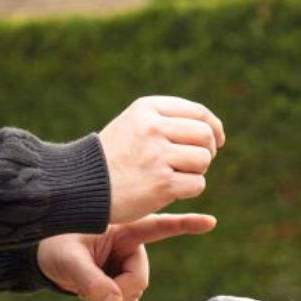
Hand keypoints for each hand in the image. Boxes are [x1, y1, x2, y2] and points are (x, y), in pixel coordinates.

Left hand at [37, 214, 216, 300]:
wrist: (42, 258)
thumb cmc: (53, 246)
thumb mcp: (67, 260)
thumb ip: (90, 281)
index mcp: (123, 228)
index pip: (160, 226)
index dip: (185, 224)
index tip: (211, 221)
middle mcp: (130, 246)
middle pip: (140, 279)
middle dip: (119, 291)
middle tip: (90, 292)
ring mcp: (127, 264)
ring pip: (135, 293)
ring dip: (112, 298)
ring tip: (86, 288)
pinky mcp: (120, 279)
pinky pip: (127, 300)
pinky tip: (91, 293)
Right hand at [99, 96, 225, 224]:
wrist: (83, 185)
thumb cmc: (112, 158)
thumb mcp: (133, 125)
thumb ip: (165, 121)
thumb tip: (212, 131)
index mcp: (147, 109)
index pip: (198, 112)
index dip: (214, 127)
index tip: (217, 140)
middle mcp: (153, 128)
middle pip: (205, 135)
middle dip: (207, 151)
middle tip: (195, 164)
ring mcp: (157, 156)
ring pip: (203, 160)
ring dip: (196, 172)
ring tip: (176, 176)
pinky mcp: (162, 183)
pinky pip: (197, 184)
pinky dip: (190, 190)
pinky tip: (170, 190)